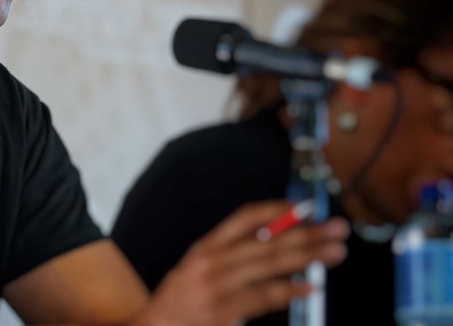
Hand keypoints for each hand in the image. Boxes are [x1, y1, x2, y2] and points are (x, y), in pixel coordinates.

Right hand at [137, 200, 348, 325]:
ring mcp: (218, 286)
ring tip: (335, 252)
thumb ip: (232, 251)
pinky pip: (264, 298)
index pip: (244, 218)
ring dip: (306, 258)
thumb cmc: (182, 298)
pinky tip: (312, 286)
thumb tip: (279, 237)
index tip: (306, 207)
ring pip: (269, 266)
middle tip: (336, 228)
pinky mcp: (223, 311)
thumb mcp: (199, 265)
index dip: (277, 210)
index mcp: (206, 245)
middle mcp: (211, 260)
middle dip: (306, 234)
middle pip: (266, 242)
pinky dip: (290, 291)